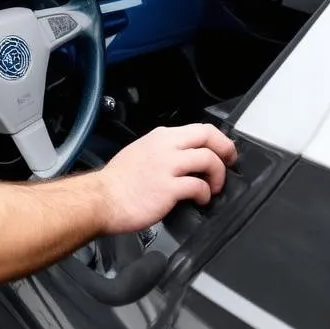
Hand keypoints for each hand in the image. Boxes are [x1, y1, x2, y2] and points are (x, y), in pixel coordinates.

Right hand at [96, 124, 237, 235]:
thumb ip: (162, 151)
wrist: (101, 199)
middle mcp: (164, 147)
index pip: (198, 128)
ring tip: (213, 187)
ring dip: (218, 175)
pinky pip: (199, 186)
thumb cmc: (117, 182)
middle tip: (228, 164)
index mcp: (158, 137)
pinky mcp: (168, 188)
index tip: (221, 151)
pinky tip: (200, 200)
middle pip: (208, 136)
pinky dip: (205, 194)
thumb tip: (183, 158)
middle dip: (225, 150)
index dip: (217, 140)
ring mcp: (167, 167)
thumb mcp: (139, 152)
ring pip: (208, 159)